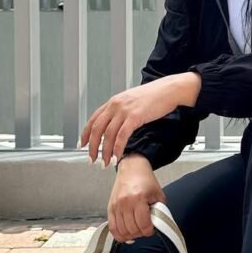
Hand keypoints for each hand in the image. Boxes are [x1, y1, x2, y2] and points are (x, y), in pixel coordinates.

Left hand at [79, 72, 200, 165]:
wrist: (168, 90)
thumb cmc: (154, 96)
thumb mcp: (132, 101)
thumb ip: (122, 111)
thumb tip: (117, 125)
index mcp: (114, 101)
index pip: (93, 119)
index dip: (85, 134)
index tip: (82, 144)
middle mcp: (115, 105)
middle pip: (97, 129)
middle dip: (92, 147)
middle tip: (92, 159)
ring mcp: (124, 111)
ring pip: (107, 135)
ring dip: (105, 152)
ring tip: (105, 163)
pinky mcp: (134, 117)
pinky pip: (121, 137)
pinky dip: (117, 149)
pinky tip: (117, 157)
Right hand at [108, 158, 166, 242]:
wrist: (132, 168)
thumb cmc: (146, 180)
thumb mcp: (158, 195)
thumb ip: (160, 211)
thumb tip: (157, 226)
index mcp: (139, 198)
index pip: (144, 224)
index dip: (149, 231)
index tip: (151, 229)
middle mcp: (125, 203)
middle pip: (132, 230)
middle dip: (140, 233)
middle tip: (144, 229)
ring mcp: (116, 205)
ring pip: (122, 231)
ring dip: (131, 235)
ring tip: (136, 230)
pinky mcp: (110, 207)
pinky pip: (112, 227)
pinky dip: (119, 234)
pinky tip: (125, 234)